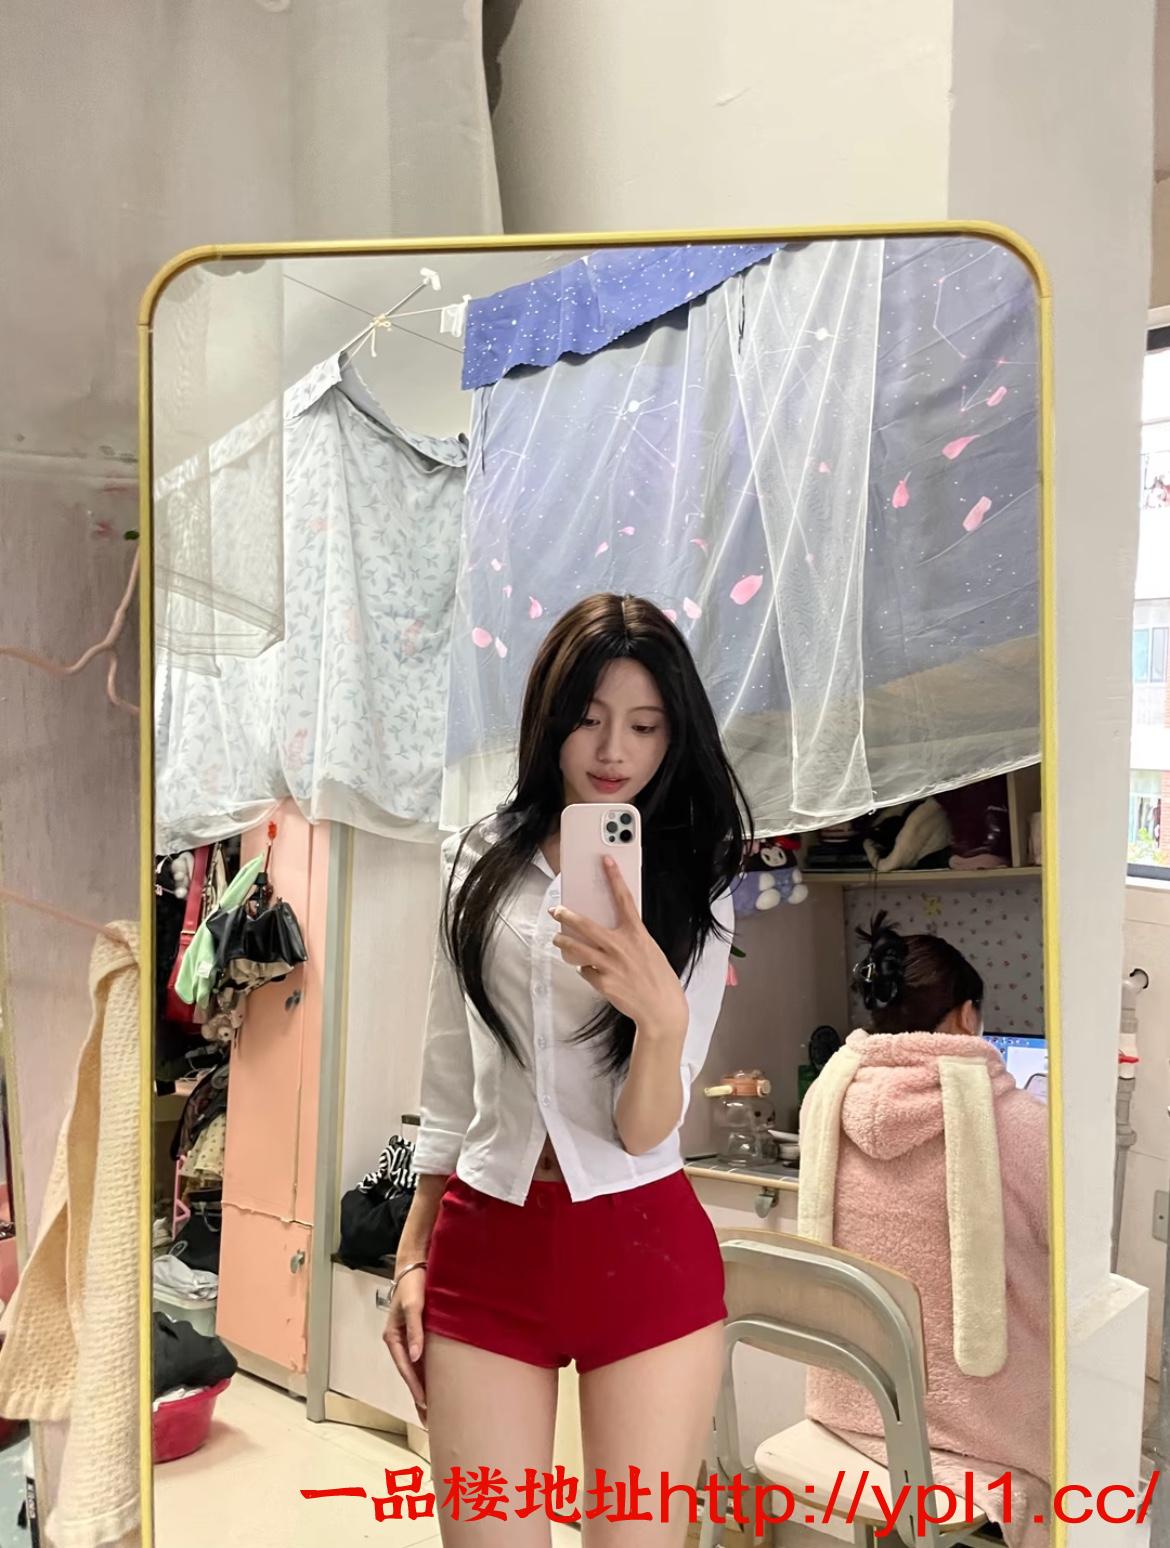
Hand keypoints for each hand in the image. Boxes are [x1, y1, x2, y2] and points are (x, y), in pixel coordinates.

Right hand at [382, 1270, 427, 1423]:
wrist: (417, 1266)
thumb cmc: (413, 1284)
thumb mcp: (413, 1305)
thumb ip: (414, 1329)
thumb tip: (415, 1356)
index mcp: (393, 1337)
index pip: (405, 1368)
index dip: (415, 1386)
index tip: (425, 1403)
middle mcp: (400, 1342)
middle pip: (409, 1375)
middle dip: (418, 1397)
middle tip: (428, 1421)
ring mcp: (410, 1341)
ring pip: (417, 1371)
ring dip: (424, 1390)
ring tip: (432, 1414)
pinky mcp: (420, 1336)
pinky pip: (424, 1362)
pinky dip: (429, 1377)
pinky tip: (437, 1388)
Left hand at [551, 859, 687, 1038]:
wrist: (661, 1009)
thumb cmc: (659, 979)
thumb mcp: (649, 950)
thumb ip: (630, 939)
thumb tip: (610, 934)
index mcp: (636, 934)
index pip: (623, 899)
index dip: (614, 877)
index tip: (606, 861)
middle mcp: (620, 945)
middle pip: (586, 924)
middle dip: (567, 915)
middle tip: (556, 910)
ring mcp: (609, 964)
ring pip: (577, 948)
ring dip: (564, 942)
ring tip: (557, 939)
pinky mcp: (602, 982)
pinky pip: (586, 971)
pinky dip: (586, 970)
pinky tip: (592, 973)